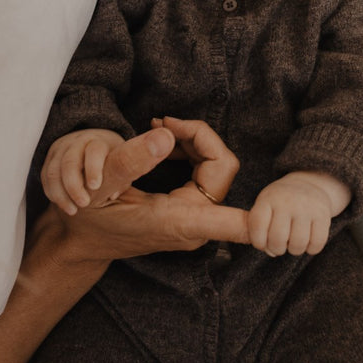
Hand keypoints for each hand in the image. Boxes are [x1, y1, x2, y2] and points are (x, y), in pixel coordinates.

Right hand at [25, 123, 247, 282]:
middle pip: (222, 165)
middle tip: (163, 121)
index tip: (280, 219)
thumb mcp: (101, 188)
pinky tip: (162, 141)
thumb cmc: (89, 219)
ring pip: (216, 164)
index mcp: (180, 222)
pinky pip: (205, 169)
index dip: (262, 216)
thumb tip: (164, 134)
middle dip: (198, 135)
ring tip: (158, 126)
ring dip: (192, 138)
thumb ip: (131, 160)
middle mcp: (195, 222)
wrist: (82, 241)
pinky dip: (188, 148)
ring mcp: (195, 216)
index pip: (237, 220)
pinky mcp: (190, 208)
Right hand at [41, 129, 124, 214]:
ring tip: (73, 211)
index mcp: (98, 142)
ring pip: (53, 171)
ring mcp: (60, 149)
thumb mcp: (121, 164)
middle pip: (69, 162)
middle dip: (74, 186)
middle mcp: (77, 142)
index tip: (95, 186)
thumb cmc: (110, 159)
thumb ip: (120, 178)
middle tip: (84, 204)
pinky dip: (52, 192)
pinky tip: (63, 204)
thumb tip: (112, 195)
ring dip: (61, 194)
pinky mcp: (49, 158)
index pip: (94, 151)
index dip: (94, 168)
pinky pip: (46, 176)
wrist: (93, 142)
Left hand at [248, 172, 349, 256]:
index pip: (257, 227)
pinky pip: (317, 243)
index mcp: (267, 198)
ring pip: (298, 244)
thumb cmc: (280, 204)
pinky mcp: (323, 214)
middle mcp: (287, 201)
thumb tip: (271, 252)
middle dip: (277, 249)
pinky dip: (311, 249)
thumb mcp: (264, 207)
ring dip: (294, 250)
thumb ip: (259, 230)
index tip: (263, 242)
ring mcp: (306, 207)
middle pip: (277, 239)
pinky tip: (307, 242)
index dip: (258, 242)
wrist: (308, 184)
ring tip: (293, 242)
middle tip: (280, 244)